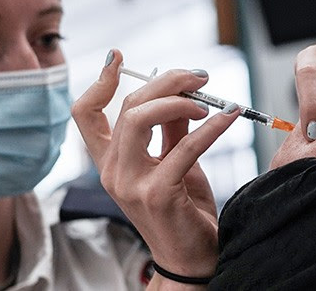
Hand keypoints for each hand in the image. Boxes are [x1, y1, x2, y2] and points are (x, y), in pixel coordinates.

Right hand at [71, 49, 237, 279]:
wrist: (191, 259)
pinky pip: (184, 147)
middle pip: (126, 107)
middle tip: (199, 76)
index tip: (117, 56)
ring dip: (179, 100)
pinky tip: (230, 115)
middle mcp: (112, 172)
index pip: (85, 115)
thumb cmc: (182, 210)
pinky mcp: (157, 195)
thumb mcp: (173, 163)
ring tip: (210, 102)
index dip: (99, 83)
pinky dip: (211, 126)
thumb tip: (179, 92)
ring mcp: (130, 184)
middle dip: (166, 82)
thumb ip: (169, 129)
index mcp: (111, 162)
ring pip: (140, 119)